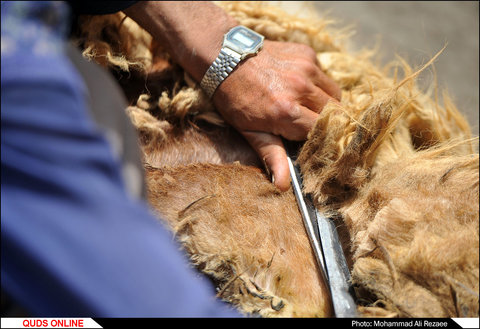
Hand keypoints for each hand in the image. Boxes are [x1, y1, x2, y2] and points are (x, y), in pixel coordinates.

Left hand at [213, 40, 340, 190]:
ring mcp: (306, 68)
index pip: (323, 133)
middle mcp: (301, 88)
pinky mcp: (306, 53)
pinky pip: (324, 75)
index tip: (315, 143)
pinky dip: (318, 85)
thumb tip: (284, 186)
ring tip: (306, 107)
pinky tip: (299, 87)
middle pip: (336, 114)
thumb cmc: (234, 99)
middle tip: (311, 126)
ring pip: (335, 94)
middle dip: (328, 123)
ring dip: (327, 104)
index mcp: (287, 112)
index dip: (321, 140)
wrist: (224, 57)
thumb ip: (271, 155)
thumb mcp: (249, 131)